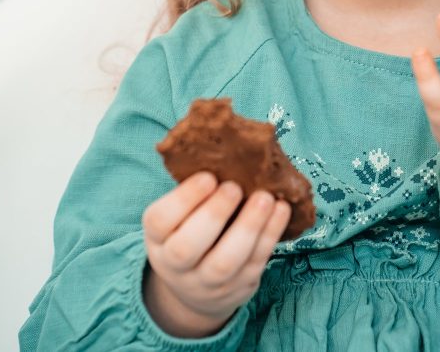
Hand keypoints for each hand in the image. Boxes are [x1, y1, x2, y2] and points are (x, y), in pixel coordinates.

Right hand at [141, 171, 291, 336]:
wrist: (197, 290)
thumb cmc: (190, 233)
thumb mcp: (179, 217)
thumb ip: (194, 192)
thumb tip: (226, 150)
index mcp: (157, 238)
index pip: (159, 221)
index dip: (183, 198)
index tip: (208, 177)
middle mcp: (176, 265)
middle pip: (187, 247)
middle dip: (214, 214)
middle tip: (234, 187)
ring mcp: (207, 282)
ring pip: (225, 261)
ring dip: (249, 226)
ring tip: (265, 197)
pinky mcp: (239, 287)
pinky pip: (255, 263)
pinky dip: (270, 235)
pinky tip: (281, 210)